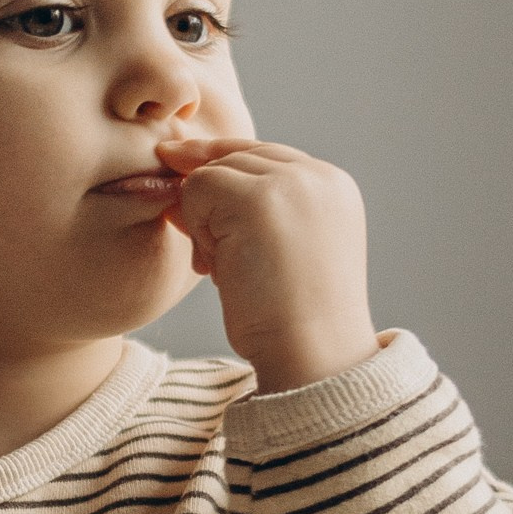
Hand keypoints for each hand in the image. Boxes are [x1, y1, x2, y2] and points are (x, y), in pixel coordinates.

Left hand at [167, 139, 379, 394]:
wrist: (310, 356)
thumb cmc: (290, 321)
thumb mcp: (279, 250)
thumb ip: (248, 210)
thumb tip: (178, 179)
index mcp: (334, 187)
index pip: (264, 157)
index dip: (224, 174)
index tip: (189, 196)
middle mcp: (319, 175)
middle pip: (236, 157)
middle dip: (211, 203)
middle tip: (215, 264)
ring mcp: (291, 182)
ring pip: (213, 172)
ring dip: (204, 222)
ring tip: (223, 270)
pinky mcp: (258, 197)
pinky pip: (197, 188)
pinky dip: (196, 229)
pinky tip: (216, 268)